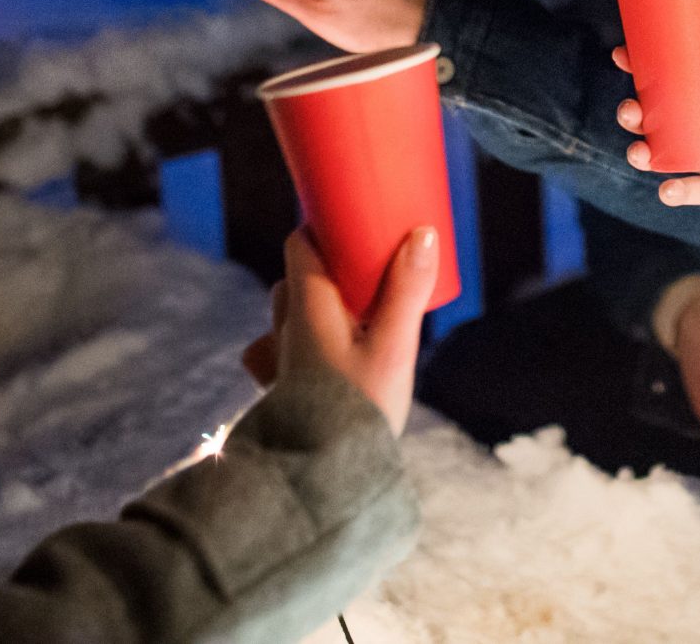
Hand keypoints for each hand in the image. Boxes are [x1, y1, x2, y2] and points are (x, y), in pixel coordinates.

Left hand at [242, 228, 440, 433]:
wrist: (322, 480)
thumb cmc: (357, 411)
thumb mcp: (393, 348)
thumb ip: (407, 291)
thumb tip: (423, 233)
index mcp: (307, 308)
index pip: (300, 245)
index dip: (322, 226)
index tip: (353, 220)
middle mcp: (284, 330)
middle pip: (295, 279)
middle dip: (325, 268)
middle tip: (366, 270)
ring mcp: (277, 363)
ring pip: (285, 317)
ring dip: (312, 307)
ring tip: (351, 315)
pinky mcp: (282, 394)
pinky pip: (279, 356)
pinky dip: (297, 348)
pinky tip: (322, 359)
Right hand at [614, 58, 699, 227]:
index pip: (684, 73)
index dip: (650, 63)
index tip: (624, 55)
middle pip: (663, 113)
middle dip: (637, 110)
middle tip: (632, 110)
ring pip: (667, 151)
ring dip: (645, 150)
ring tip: (641, 151)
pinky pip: (693, 190)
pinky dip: (675, 191)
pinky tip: (671, 188)